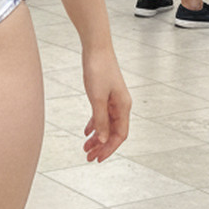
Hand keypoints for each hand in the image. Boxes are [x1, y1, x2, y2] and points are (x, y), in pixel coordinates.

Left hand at [82, 45, 130, 162]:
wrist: (96, 49)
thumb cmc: (98, 70)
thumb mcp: (97, 98)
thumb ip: (100, 120)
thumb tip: (102, 140)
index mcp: (123, 107)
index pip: (119, 135)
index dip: (109, 149)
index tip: (98, 159)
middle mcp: (121, 105)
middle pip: (113, 132)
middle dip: (101, 146)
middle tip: (89, 157)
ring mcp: (113, 100)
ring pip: (106, 125)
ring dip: (97, 137)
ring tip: (85, 148)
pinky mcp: (105, 94)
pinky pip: (101, 115)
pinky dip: (94, 125)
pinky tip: (86, 132)